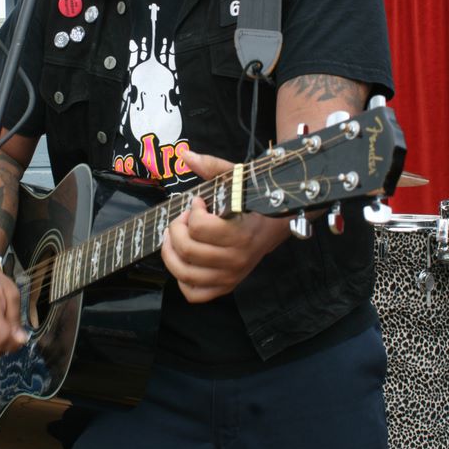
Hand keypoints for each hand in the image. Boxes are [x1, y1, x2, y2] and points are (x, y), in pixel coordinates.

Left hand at [161, 150, 289, 303]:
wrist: (276, 225)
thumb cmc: (253, 201)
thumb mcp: (236, 180)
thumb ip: (211, 167)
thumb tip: (185, 154)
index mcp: (241, 233)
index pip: (200, 228)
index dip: (192, 211)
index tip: (197, 203)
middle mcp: (236, 259)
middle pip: (187, 250)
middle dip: (176, 229)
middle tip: (183, 218)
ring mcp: (230, 276)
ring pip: (185, 274)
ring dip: (171, 253)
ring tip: (174, 237)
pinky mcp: (226, 286)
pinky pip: (195, 294)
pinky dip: (182, 280)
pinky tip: (184, 261)